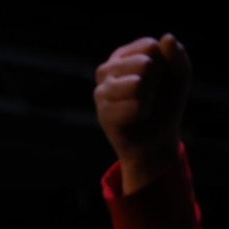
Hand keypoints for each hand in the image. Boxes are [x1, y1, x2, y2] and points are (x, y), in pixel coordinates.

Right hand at [93, 34, 189, 192]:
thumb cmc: (165, 103)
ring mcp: (101, 91)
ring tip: (144, 105)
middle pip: (143, 63)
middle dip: (155, 81)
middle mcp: (107, 70)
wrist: (156, 138)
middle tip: (150, 95)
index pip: (149, 46)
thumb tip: (166, 38)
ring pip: (136, 84)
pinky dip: (143, 113)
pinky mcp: (102, 112)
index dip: (163, 64)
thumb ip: (177, 55)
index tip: (158, 78)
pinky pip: (134, 106)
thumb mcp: (178, 76)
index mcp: (124, 56)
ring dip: (149, 97)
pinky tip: (138, 117)